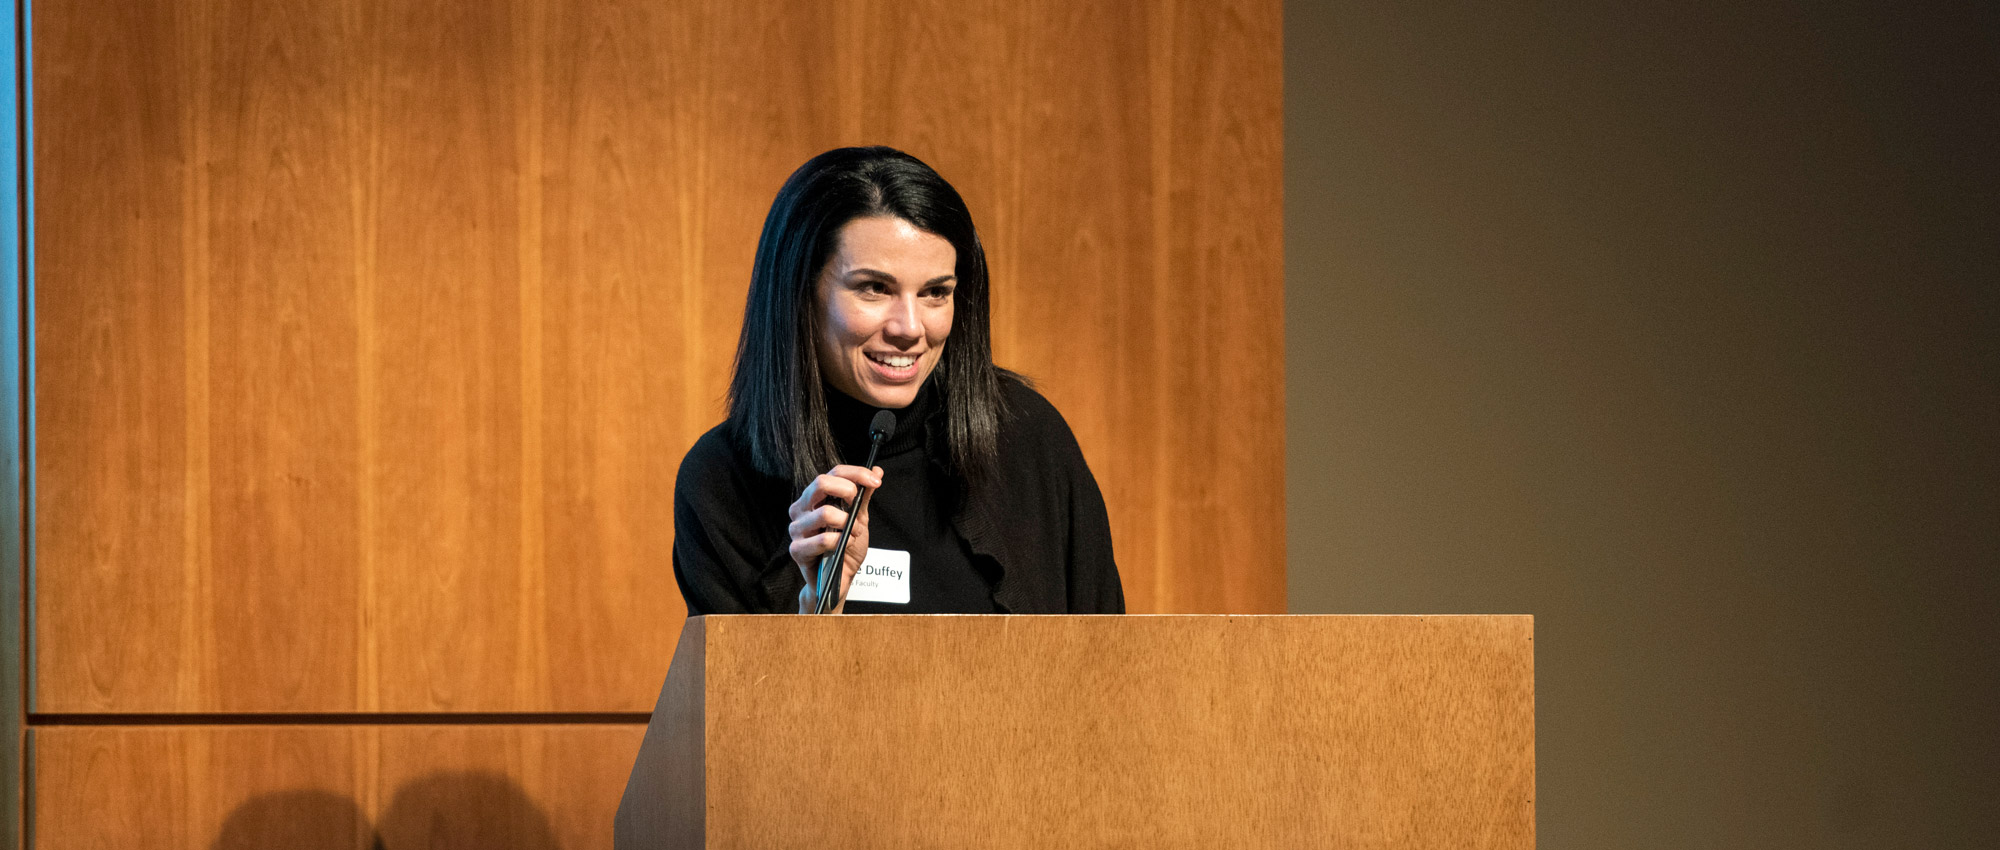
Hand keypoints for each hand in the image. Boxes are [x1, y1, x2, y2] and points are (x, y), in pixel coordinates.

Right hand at [787, 464, 883, 613]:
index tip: (876, 481)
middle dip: (848, 490)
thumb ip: (864, 496)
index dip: (856, 473)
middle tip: (859, 507)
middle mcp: (801, 509)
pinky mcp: (797, 549)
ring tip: (854, 534)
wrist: (839, 579)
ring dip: (848, 524)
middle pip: (821, 482)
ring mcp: (796, 528)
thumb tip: (877, 470)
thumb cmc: (845, 548)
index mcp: (814, 498)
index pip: (832, 472)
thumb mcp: (859, 518)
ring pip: (825, 513)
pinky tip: (845, 546)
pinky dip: (841, 541)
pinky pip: (824, 539)